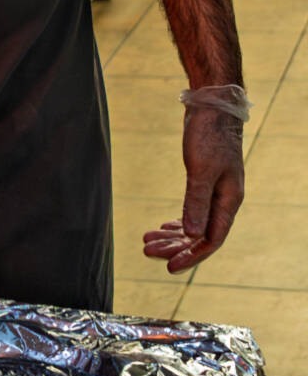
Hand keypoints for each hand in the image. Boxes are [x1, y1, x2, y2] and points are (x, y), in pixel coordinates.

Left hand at [142, 105, 245, 273]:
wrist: (212, 108)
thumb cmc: (209, 136)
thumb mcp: (201, 170)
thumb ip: (197, 202)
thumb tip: (194, 236)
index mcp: (229, 201)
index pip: (212, 240)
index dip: (191, 255)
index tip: (168, 267)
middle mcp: (224, 200)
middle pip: (201, 235)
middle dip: (175, 246)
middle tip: (146, 251)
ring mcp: (215, 191)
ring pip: (195, 224)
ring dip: (172, 235)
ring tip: (146, 241)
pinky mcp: (203, 181)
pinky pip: (193, 211)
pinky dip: (179, 221)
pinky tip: (163, 227)